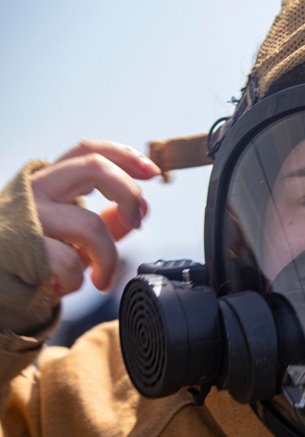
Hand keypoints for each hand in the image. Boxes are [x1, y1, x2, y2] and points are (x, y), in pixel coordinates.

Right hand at [29, 140, 160, 296]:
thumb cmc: (32, 258)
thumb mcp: (73, 236)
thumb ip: (106, 221)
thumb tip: (142, 207)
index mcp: (49, 183)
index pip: (87, 150)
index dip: (124, 155)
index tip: (153, 171)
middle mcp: (35, 191)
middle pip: (93, 166)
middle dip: (128, 192)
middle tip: (137, 221)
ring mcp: (26, 217)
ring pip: (90, 223)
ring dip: (107, 257)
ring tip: (102, 277)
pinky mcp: (19, 248)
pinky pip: (68, 262)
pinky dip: (76, 281)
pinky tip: (66, 286)